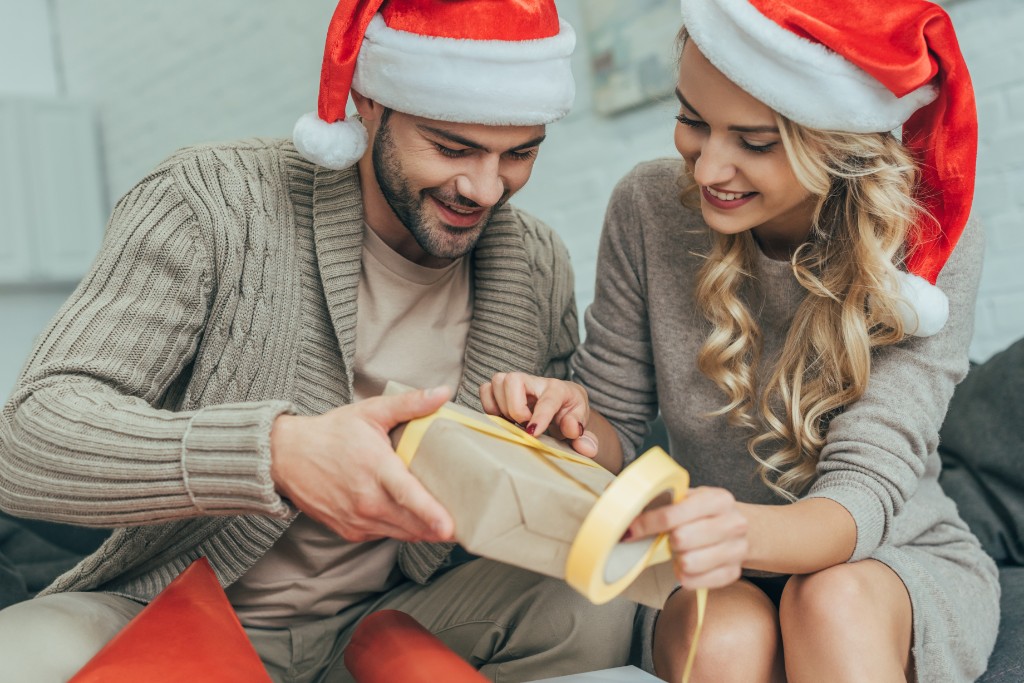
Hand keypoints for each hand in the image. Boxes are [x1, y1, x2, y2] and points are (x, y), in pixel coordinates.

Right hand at [269, 386, 454, 542]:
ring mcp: (357, 519)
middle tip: (466, 524)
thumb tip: (443, 392)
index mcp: (375, 468)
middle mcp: (366, 500)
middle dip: (440, 527)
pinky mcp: (350, 531)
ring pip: (401, 533)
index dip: (430, 513)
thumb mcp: (370, 412)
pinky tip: (411, 518)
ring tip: (446, 523)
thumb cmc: (331, 433)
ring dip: (423, 531)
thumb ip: (409, 404)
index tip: (449, 527)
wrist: (286, 457)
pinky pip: (384, 535)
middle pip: (411, 523)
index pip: (407, 495)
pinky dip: (400, 529)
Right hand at [479, 372, 598, 457]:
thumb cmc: (570, 415)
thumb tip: (586, 448)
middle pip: (514, 379)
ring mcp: (518, 382)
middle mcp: (536, 382)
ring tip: (514, 422)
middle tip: (524, 425)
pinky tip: (503, 419)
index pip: (548, 399)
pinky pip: (485, 389)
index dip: (540, 416)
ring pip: (498, 381)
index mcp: (559, 389)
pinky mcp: (502, 388)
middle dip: (515, 408)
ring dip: (502, 407)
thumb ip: (585, 437)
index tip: (533, 433)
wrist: (563, 406)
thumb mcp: (581, 426)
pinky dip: (489, 406)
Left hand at [629, 487, 747, 589]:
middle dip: (667, 541)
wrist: (742, 528)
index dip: (646, 524)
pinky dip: (684, 576)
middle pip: (681, 540)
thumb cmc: (705, 512)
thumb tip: (613, 494)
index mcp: (717, 499)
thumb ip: (657, 497)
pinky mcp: (733, 574)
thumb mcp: (687, 497)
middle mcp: (733, 523)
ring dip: (676, 559)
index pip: (672, 515)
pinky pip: (693, 582)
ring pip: (687, 563)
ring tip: (681, 550)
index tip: (631, 530)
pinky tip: (688, 564)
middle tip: (668, 538)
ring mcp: (736, 550)